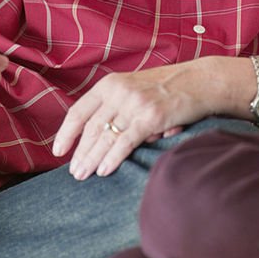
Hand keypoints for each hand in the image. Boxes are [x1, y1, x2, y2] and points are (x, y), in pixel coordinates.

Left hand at [52, 58, 228, 178]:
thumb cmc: (168, 88)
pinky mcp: (151, 117)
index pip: (80, 111)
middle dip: (80, 153)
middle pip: (91, 128)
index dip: (67, 133)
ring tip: (83, 175)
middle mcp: (119, 92)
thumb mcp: (134, 87)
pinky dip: (113, 158)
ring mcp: (135, 104)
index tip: (58, 151)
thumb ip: (115, 104)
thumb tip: (96, 136)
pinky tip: (105, 171)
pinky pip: (125, 142)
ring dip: (92, 159)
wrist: (200, 81)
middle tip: (74, 173)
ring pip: (106, 137)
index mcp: (111, 84)